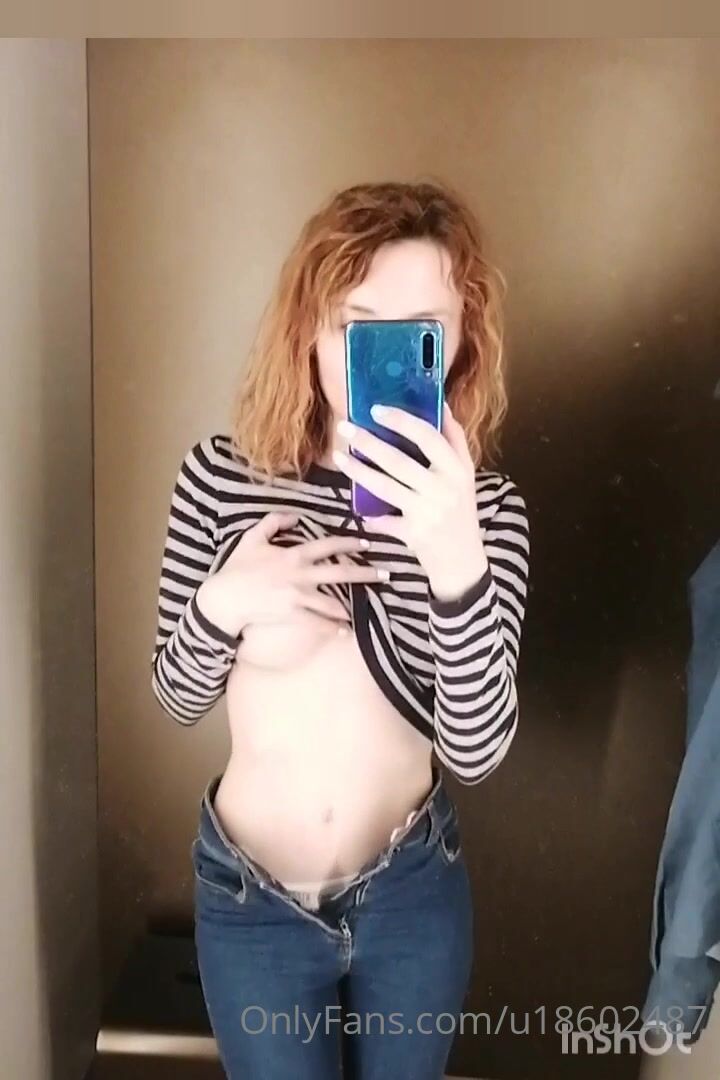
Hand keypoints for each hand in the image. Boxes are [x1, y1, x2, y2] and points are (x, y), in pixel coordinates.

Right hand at [196, 512, 386, 636]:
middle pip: (339, 573)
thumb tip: (294, 515)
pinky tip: (347, 631)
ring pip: (332, 601)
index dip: (349, 544)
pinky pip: (318, 623)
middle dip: (365, 573)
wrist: (225, 598)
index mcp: (293, 555)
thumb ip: (272, 522)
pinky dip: (334, 628)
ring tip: (369, 607)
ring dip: (352, 605)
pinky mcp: (292, 615)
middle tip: (385, 574)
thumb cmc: (237, 568)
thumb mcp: (251, 538)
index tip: (367, 544)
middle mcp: (301, 575)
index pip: (327, 546)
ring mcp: (298, 596)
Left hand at [332, 402, 488, 601]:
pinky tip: (357, 505)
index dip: (401, 421)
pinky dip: (368, 514)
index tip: (376, 409)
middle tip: (345, 427)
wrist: (463, 560)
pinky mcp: (412, 534)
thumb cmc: (460, 509)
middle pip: (399, 461)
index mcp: (458, 469)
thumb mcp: (466, 474)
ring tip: (339, 456)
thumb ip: (454, 440)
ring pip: (384, 487)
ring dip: (358, 470)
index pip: (429, 437)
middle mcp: (443, 489)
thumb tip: (441, 404)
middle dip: (368, 442)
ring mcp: (427, 513)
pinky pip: (382, 520)